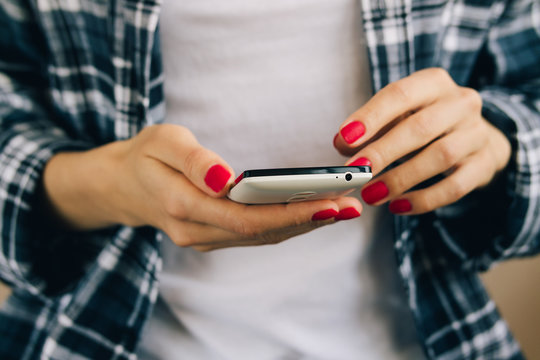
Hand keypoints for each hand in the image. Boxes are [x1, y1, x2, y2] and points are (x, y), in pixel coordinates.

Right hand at [43, 124, 361, 250]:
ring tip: (342, 208)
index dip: (290, 212)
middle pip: (262, 231)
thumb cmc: (145, 155)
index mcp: (183, 206)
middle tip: (351, 205)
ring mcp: (206, 238)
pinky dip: (287, 225)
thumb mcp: (161, 141)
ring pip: (262, 237)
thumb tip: (228, 180)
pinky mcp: (214, 236)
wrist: (122, 184)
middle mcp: (197, 231)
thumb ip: (193, 160)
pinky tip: (313, 214)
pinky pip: (256, 235)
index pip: (247, 217)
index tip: (329, 201)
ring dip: (303, 224)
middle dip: (309, 219)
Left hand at [334, 68, 510, 214]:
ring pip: (440, 157)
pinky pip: (456, 186)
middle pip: (421, 127)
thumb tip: (342, 145)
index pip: (400, 94)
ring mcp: (477, 133)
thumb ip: (368, 129)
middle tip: (355, 172)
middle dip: (383, 152)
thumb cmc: (423, 124)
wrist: (473, 137)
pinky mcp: (484, 164)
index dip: (371, 117)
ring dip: (401, 178)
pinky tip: (397, 206)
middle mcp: (460, 103)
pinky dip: (424, 199)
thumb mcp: (395, 117)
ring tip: (371, 194)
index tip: (345, 138)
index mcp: (433, 83)